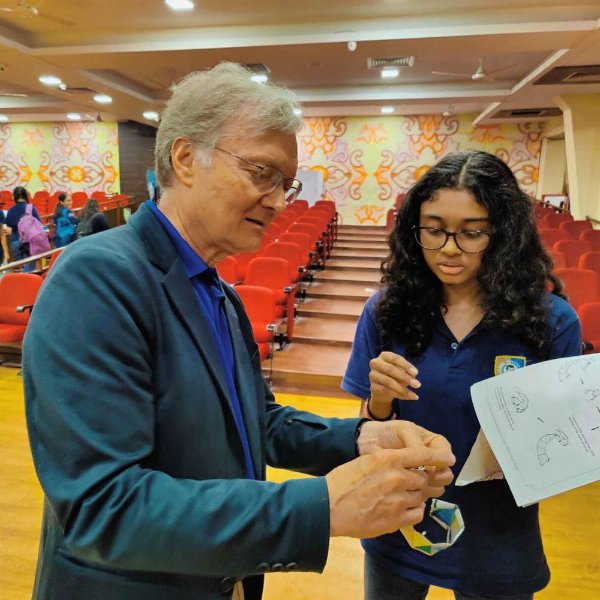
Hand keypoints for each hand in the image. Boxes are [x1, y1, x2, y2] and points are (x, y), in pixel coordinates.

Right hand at [325, 446, 453, 537]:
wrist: (329, 507)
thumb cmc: (342, 481)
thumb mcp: (365, 461)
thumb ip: (387, 461)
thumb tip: (404, 462)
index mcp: (388, 459)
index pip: (423, 455)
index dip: (439, 458)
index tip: (449, 459)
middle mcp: (397, 477)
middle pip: (424, 478)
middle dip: (422, 480)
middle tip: (413, 483)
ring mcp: (398, 499)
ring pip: (421, 496)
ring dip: (415, 496)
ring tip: (400, 497)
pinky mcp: (396, 519)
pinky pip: (417, 513)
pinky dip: (413, 511)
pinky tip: (400, 509)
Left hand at [357, 420, 454, 500]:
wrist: (367, 443)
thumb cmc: (387, 433)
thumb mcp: (405, 431)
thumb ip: (421, 446)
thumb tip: (445, 461)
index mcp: (433, 444)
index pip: (447, 456)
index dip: (441, 462)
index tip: (429, 467)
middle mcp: (432, 461)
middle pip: (445, 475)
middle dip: (436, 478)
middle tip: (421, 477)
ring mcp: (423, 475)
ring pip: (437, 487)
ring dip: (428, 488)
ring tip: (412, 484)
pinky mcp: (413, 487)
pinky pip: (424, 495)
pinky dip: (419, 495)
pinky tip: (408, 491)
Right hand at [368, 352, 420, 417]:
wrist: (382, 390)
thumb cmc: (394, 376)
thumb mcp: (401, 371)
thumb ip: (406, 372)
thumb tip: (413, 375)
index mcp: (384, 356)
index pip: (395, 358)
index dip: (406, 365)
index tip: (416, 373)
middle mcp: (376, 363)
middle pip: (390, 369)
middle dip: (405, 377)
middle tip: (417, 385)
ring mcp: (373, 375)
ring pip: (388, 382)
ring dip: (403, 389)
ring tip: (414, 395)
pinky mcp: (373, 387)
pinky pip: (387, 391)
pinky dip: (399, 395)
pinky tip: (409, 397)